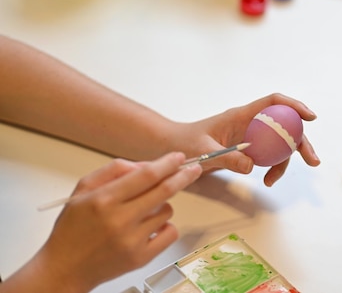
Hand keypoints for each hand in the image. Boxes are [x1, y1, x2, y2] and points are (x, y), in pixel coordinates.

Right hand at [27, 153, 201, 292]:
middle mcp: (120, 220)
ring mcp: (132, 241)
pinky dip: (165, 226)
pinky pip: (170, 233)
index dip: (167, 163)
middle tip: (193, 168)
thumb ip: (113, 171)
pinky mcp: (141, 258)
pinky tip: (151, 226)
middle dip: (183, 175)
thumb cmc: (73, 228)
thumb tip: (145, 165)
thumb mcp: (83, 190)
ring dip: (163, 204)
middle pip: (164, 191)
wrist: (64, 268)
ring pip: (167, 211)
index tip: (178, 157)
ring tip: (143, 210)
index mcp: (104, 200)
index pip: (146, 175)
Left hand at [168, 93, 319, 186]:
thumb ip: (226, 157)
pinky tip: (266, 180)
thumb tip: (251, 166)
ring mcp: (251, 135)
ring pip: (280, 143)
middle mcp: (250, 122)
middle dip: (301, 141)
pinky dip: (272, 167)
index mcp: (241, 115)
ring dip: (286, 160)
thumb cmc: (184, 143)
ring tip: (273, 180)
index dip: (294, 106)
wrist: (173, 147)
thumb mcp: (202, 151)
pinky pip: (269, 155)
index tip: (309, 117)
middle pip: (284, 125)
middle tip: (312, 160)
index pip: (273, 102)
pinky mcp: (249, 148)